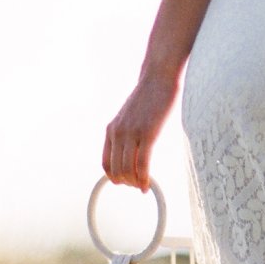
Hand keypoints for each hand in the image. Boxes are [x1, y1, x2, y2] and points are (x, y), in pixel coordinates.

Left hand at [102, 73, 176, 190]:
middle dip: (127, 183)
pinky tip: (148, 185)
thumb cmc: (150, 97)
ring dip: (136, 183)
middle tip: (139, 186)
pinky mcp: (147, 134)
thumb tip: (136, 151)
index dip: (114, 177)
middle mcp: (117, 133)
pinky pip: (142, 164)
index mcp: (111, 129)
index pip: (106, 163)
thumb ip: (128, 133)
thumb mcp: (131, 117)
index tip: (127, 182)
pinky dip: (145, 179)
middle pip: (116, 170)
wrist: (158, 78)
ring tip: (144, 186)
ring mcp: (131, 133)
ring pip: (128, 170)